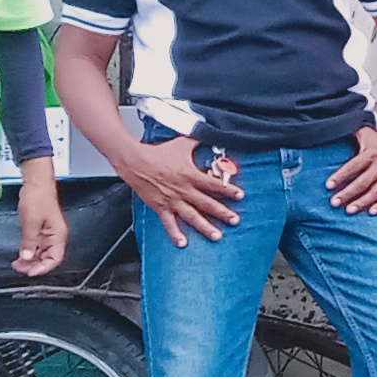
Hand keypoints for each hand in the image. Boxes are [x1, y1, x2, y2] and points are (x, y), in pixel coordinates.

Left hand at [11, 168, 68, 276]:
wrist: (35, 182)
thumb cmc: (38, 197)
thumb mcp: (31, 222)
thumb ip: (29, 242)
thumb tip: (26, 258)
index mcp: (58, 235)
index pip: (55, 259)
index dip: (43, 268)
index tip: (30, 272)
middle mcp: (55, 236)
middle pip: (48, 258)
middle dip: (34, 265)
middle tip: (20, 268)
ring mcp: (47, 233)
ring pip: (40, 253)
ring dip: (30, 260)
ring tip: (17, 263)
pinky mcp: (40, 230)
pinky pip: (35, 246)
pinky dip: (28, 252)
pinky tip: (20, 255)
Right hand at [119, 134, 242, 249]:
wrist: (135, 162)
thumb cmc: (158, 153)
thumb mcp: (182, 144)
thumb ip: (197, 141)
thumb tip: (209, 133)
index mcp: (190, 175)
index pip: (213, 184)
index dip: (228, 189)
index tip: (240, 196)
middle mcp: (183, 190)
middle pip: (206, 203)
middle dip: (222, 212)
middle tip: (235, 220)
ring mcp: (172, 200)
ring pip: (191, 216)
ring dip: (205, 227)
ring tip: (217, 236)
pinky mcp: (161, 207)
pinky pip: (169, 223)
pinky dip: (175, 234)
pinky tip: (183, 243)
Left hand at [330, 121, 376, 214]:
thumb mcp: (364, 133)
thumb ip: (350, 137)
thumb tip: (331, 135)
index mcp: (371, 152)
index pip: (353, 166)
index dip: (340, 176)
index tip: (329, 185)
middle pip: (363, 182)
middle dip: (348, 194)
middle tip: (335, 202)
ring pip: (376, 191)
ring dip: (362, 202)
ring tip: (350, 210)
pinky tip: (372, 211)